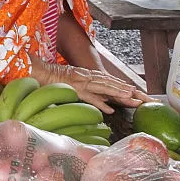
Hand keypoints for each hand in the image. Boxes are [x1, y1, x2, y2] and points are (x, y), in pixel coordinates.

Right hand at [31, 58, 152, 113]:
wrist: (38, 71)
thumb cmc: (52, 77)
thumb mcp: (70, 81)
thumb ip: (83, 88)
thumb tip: (96, 98)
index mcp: (86, 75)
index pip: (107, 79)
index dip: (121, 85)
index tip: (135, 91)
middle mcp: (85, 76)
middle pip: (110, 82)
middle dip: (126, 89)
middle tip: (141, 97)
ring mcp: (80, 82)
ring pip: (103, 87)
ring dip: (118, 92)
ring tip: (131, 98)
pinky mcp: (74, 88)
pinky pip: (89, 96)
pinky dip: (100, 102)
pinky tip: (109, 109)